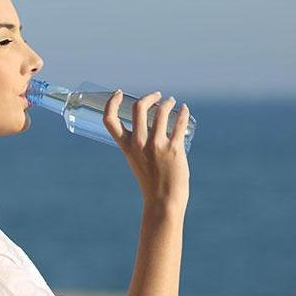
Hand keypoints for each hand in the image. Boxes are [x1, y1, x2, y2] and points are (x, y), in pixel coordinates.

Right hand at [103, 90, 190, 214]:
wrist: (163, 202)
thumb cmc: (152, 184)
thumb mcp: (137, 162)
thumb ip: (139, 146)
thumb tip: (151, 127)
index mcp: (126, 147)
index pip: (110, 120)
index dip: (112, 102)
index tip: (119, 92)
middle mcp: (139, 143)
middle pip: (138, 108)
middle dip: (148, 97)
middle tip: (157, 96)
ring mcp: (156, 145)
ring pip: (161, 111)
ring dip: (167, 102)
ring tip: (172, 102)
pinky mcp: (174, 148)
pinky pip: (178, 123)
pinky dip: (182, 112)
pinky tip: (185, 109)